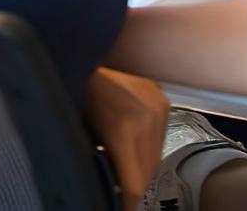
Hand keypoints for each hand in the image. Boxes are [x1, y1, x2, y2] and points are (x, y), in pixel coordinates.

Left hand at [81, 66, 167, 205]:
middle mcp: (147, 121)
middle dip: (135, 187)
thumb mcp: (85, 129)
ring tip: (126, 170)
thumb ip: (102, 159)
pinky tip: (134, 148)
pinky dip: (148, 148)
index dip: (128, 203)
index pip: (134, 183)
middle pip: (148, 173)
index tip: (122, 208)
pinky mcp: (163, 103)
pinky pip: (159, 138)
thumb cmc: (83, 88)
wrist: (94, 52)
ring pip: (156, 157)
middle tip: (122, 193)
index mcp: (124, 131)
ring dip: (143, 168)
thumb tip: (109, 181)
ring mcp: (158, 110)